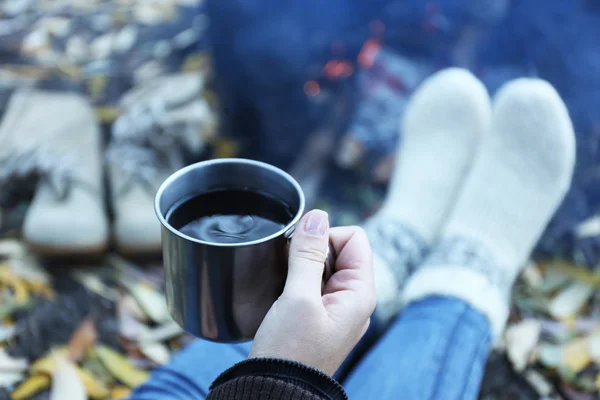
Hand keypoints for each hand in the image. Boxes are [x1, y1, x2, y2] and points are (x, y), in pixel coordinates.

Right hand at [249, 209, 375, 374]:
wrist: (274, 390)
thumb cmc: (290, 351)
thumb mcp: (298, 296)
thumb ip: (309, 254)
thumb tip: (318, 216)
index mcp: (360, 293)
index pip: (354, 238)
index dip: (326, 236)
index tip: (300, 252)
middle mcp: (354, 299)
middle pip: (340, 250)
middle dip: (313, 251)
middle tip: (292, 274)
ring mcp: (338, 309)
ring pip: (325, 266)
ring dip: (304, 267)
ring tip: (289, 290)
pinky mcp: (321, 316)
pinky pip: (315, 284)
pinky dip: (300, 281)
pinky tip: (286, 296)